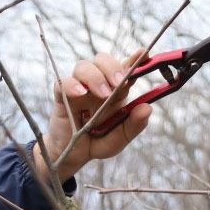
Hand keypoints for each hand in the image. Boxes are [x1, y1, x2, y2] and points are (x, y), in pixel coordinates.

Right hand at [34, 50, 151, 184]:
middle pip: (103, 60)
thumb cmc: (96, 142)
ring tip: (104, 94)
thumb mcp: (119, 139)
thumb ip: (133, 126)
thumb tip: (147, 108)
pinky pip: (63, 82)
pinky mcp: (61, 97)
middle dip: (113, 66)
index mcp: (115, 91)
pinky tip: (81, 93)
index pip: (125, 69)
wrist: (71, 155)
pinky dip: (72, 84)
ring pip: (83, 66)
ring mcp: (79, 89)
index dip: (135, 59)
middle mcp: (97, 85)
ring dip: (96, 77)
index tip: (144, 53)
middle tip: (120, 83)